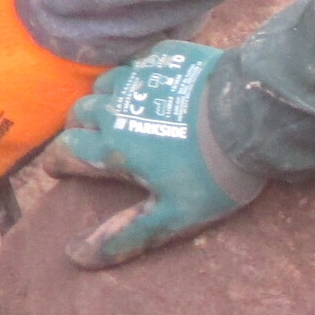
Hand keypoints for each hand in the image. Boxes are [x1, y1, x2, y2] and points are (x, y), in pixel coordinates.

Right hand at [43, 43, 266, 268]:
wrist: (255, 117)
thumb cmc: (214, 172)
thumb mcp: (173, 215)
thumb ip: (126, 235)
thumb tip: (76, 257)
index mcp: (111, 147)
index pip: (64, 151)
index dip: (58, 162)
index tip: (62, 170)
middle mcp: (116, 107)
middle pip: (79, 114)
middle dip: (80, 129)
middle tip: (96, 142)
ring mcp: (140, 77)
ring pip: (104, 85)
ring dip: (106, 100)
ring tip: (123, 114)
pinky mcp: (167, 57)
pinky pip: (137, 63)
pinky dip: (137, 77)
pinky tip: (155, 87)